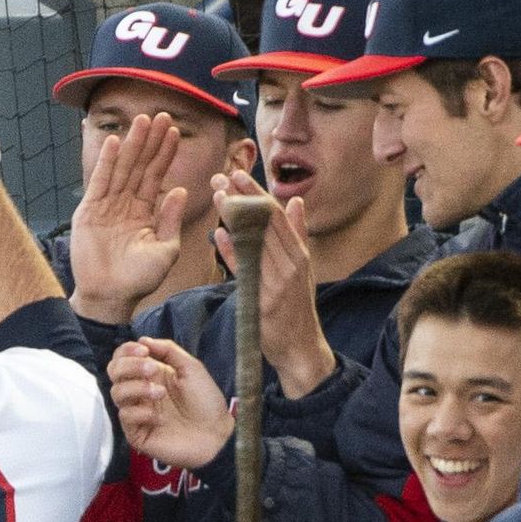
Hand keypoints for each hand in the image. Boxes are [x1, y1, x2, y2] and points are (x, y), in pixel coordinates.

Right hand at [68, 115, 186, 325]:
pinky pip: (99, 182)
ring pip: (122, 169)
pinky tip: (113, 142)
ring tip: (142, 120)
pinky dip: (106, 163)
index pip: (156, 176)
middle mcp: (126, 205)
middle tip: (161, 115)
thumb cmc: (139, 279)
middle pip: (140, 166)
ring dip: (132, 144)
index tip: (173, 130)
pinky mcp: (89, 212)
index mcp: (145, 213)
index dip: (165, 153)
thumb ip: (171, 220)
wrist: (110, 297)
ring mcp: (107, 206)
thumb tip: (179, 190)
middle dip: (150, 141)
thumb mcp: (165, 250)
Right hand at [109, 336, 231, 469]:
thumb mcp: (191, 367)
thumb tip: (142, 340)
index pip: (123, 358)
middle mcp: (140, 391)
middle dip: (130, 366)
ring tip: (160, 393)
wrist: (216, 433)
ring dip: (136, 387)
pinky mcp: (136, 433)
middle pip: (114, 372)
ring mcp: (137, 412)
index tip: (143, 351)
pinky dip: (139, 412)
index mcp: (150, 374)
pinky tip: (158, 417)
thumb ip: (168, 350)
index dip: (127, 351)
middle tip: (152, 369)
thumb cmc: (206, 402)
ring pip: (116, 393)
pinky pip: (125, 416)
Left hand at [213, 173, 334, 398]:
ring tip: (216, 195)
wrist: (300, 349)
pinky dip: (233, 252)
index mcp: (300, 254)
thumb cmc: (298, 309)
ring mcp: (279, 283)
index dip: (257, 192)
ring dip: (234, 217)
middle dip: (242, 197)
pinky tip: (218, 234)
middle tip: (220, 175)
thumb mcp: (304, 270)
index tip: (238, 172)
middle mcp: (292, 265)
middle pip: (265, 223)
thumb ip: (298, 236)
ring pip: (255, 242)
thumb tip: (297, 202)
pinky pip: (246, 272)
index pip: (276, 215)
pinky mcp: (265, 302)